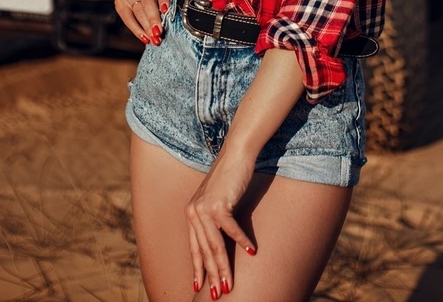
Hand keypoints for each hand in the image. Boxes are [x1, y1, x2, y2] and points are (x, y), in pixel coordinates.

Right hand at [114, 0, 169, 45]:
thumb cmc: (158, 0)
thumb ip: (168, 8)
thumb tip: (171, 25)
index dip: (164, 0)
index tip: (165, 10)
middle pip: (147, 2)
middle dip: (153, 19)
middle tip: (158, 33)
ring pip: (137, 11)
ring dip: (146, 27)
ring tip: (153, 38)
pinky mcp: (120, 1)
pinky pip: (127, 18)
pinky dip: (136, 29)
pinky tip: (143, 37)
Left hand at [186, 153, 256, 297]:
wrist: (235, 155)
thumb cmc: (229, 178)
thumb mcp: (217, 201)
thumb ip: (214, 219)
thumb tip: (218, 241)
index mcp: (191, 214)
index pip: (194, 248)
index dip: (197, 268)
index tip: (199, 286)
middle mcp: (193, 212)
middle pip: (204, 251)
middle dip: (212, 275)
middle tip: (218, 294)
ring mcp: (204, 208)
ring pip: (215, 246)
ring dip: (223, 267)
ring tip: (229, 284)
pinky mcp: (219, 204)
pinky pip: (231, 229)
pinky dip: (241, 241)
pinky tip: (252, 252)